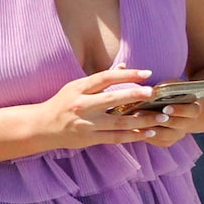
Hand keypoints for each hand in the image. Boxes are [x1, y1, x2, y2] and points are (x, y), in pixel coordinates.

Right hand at [39, 68, 164, 148]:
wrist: (41, 127)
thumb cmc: (61, 104)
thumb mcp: (76, 87)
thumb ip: (100, 79)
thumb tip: (124, 65)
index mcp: (79, 89)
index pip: (106, 78)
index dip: (127, 74)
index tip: (147, 74)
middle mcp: (82, 105)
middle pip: (113, 99)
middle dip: (136, 95)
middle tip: (154, 93)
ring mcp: (86, 123)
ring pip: (119, 122)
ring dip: (143, 120)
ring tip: (162, 117)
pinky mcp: (89, 138)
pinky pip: (116, 137)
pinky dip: (134, 136)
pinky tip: (148, 133)